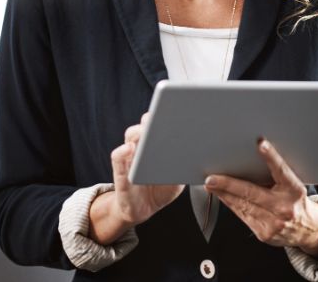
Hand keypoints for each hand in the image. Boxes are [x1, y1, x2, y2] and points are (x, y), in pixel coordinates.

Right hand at [89, 112, 184, 243]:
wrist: (142, 209)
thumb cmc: (161, 189)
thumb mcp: (178, 178)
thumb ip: (185, 166)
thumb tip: (199, 156)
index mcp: (156, 145)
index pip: (160, 124)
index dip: (167, 114)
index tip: (178, 108)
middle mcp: (142, 147)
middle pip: (145, 125)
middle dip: (153, 118)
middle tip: (162, 114)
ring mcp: (130, 158)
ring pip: (131, 136)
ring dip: (139, 131)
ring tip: (147, 129)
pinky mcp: (120, 172)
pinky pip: (118, 158)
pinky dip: (123, 152)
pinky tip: (130, 149)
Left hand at [204, 139, 317, 257]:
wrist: (307, 230)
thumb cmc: (296, 202)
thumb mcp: (293, 186)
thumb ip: (276, 176)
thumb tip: (252, 161)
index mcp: (294, 190)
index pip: (281, 170)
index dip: (271, 156)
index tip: (261, 144)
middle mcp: (284, 207)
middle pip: (252, 193)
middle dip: (229, 184)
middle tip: (212, 178)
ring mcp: (274, 222)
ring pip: (243, 205)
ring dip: (224, 194)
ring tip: (212, 185)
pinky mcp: (264, 233)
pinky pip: (243, 216)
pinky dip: (231, 205)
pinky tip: (223, 197)